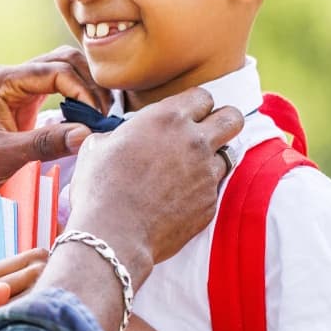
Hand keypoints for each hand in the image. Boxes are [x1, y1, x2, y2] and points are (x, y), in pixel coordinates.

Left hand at [0, 46, 112, 225]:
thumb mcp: (0, 159)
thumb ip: (44, 143)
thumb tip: (89, 134)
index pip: (56, 70)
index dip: (84, 91)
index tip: (99, 120)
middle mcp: (8, 80)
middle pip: (63, 63)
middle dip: (89, 85)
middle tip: (104, 118)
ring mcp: (14, 93)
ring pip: (62, 76)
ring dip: (84, 92)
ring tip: (99, 121)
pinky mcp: (19, 110)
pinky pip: (55, 95)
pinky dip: (74, 104)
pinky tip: (85, 125)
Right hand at [65, 88, 244, 283]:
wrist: (113, 234)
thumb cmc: (99, 188)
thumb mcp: (97, 147)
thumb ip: (120, 134)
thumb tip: (120, 138)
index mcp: (167, 118)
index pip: (203, 96)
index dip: (195, 106)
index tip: (186, 117)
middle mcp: (194, 140)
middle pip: (232, 117)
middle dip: (224, 122)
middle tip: (208, 133)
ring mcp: (206, 173)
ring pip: (228, 155)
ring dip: (211, 160)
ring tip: (188, 172)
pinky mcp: (210, 203)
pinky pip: (214, 189)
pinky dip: (201, 192)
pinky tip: (178, 200)